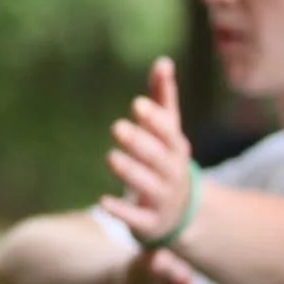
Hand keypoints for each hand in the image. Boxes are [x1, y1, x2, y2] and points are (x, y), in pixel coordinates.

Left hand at [98, 57, 195, 246]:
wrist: (181, 213)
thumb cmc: (167, 161)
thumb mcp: (168, 132)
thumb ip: (164, 98)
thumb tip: (163, 61)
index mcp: (175, 149)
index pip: (169, 133)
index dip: (155, 120)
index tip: (137, 104)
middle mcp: (172, 174)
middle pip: (158, 158)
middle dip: (140, 143)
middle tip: (117, 127)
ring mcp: (162, 199)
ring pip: (147, 185)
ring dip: (130, 172)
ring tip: (111, 157)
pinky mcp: (149, 222)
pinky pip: (137, 218)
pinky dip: (121, 211)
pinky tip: (101, 202)